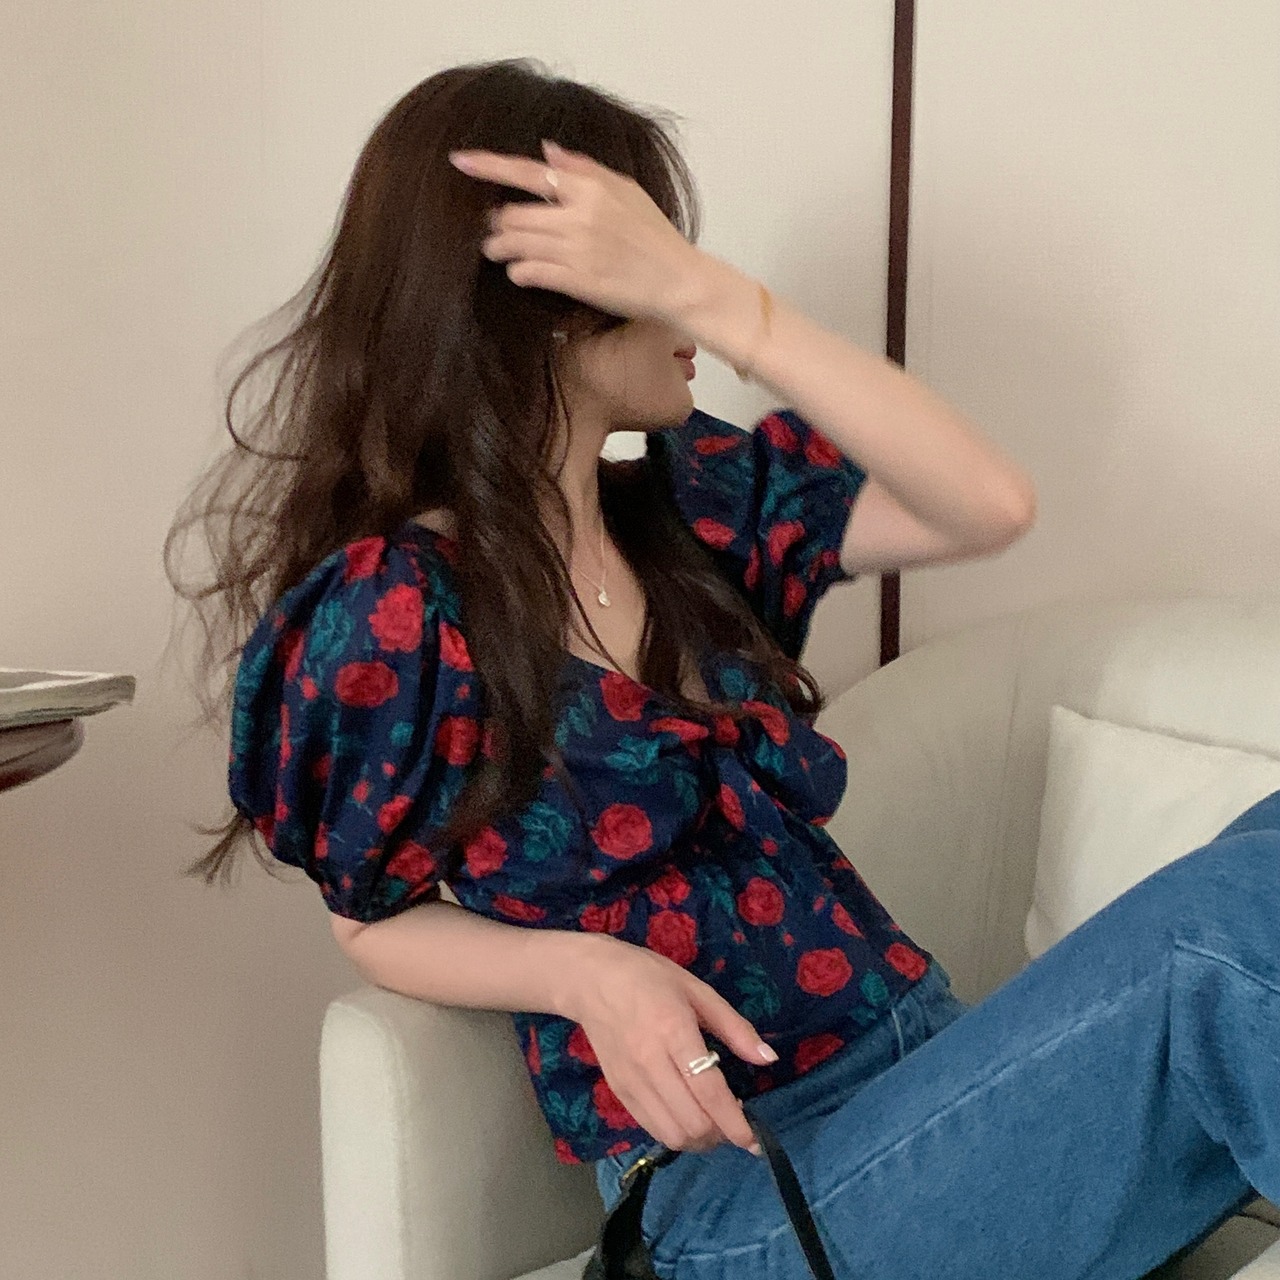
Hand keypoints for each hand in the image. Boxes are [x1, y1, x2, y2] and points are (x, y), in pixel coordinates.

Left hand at [450, 138, 705, 323]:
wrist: (679, 282)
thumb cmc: (656, 237)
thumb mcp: (627, 191)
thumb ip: (585, 169)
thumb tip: (548, 151)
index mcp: (590, 188)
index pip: (529, 171)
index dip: (489, 165)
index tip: (459, 161)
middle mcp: (580, 215)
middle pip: (513, 214)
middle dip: (495, 224)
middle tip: (492, 232)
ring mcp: (577, 249)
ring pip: (515, 244)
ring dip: (499, 249)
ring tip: (498, 253)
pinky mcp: (577, 281)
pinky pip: (529, 272)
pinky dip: (517, 272)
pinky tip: (520, 273)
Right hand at [563, 935, 773, 1155]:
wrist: (591, 979)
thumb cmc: (649, 977)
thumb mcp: (697, 990)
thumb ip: (734, 1027)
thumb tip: (768, 1059)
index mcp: (675, 1032)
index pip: (709, 1094)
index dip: (735, 1124)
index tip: (753, 1141)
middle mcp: (651, 1064)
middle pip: (692, 1124)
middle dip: (720, 1135)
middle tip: (734, 1122)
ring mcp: (631, 1081)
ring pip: (671, 1135)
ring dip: (699, 1140)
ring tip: (712, 1122)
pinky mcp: (618, 1091)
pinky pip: (651, 1128)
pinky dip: (675, 1133)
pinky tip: (686, 1115)